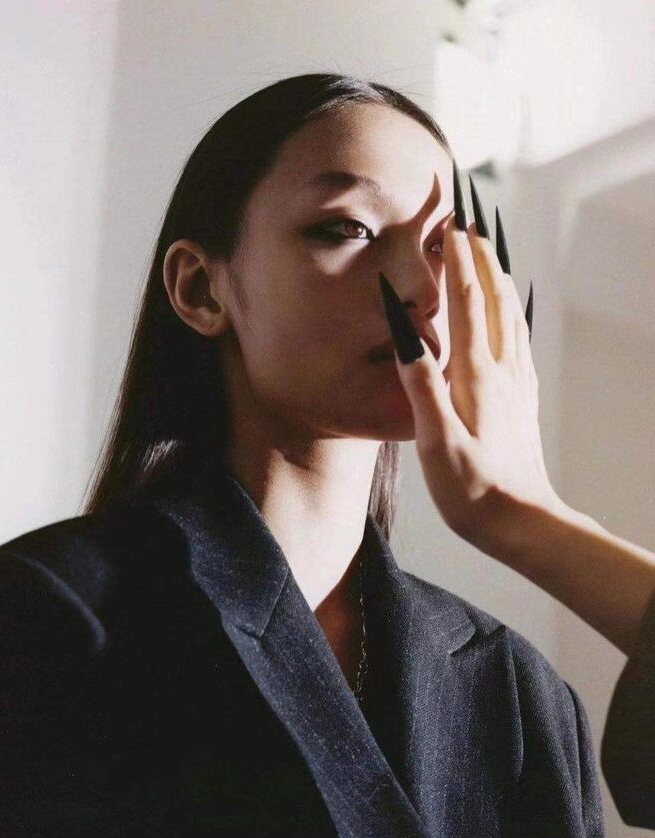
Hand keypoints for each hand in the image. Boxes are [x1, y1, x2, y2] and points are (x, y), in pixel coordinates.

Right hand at [380, 167, 563, 552]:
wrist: (523, 521)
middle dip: (479, 259)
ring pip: (510, 316)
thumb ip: (422, 386)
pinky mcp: (522, 399)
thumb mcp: (437, 442)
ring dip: (497, 279)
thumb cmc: (473, 490)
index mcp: (476, 376)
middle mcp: (502, 371)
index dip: (457, 264)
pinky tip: (510, 312)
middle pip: (493, 300)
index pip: (466, 305)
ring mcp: (517, 384)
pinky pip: (519, 340)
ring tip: (488, 253)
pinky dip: (512, 312)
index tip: (451, 227)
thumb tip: (405, 337)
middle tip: (469, 225)